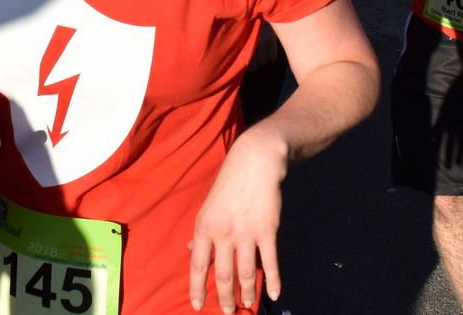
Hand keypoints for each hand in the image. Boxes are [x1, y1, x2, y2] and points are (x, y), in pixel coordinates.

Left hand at [189, 131, 285, 313]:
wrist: (254, 162)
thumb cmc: (229, 184)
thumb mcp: (208, 206)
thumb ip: (201, 232)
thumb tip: (189, 249)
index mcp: (204, 227)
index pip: (197, 265)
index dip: (197, 288)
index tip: (198, 306)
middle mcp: (223, 232)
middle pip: (223, 275)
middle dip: (226, 297)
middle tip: (228, 312)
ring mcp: (246, 232)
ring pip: (246, 272)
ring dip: (248, 292)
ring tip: (248, 304)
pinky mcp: (267, 231)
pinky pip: (270, 262)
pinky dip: (273, 281)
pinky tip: (274, 294)